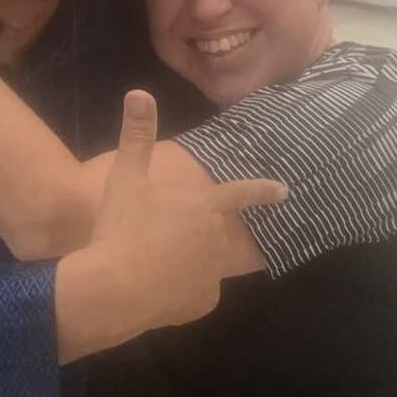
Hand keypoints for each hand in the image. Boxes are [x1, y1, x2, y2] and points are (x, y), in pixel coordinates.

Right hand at [66, 93, 286, 344]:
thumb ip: (136, 137)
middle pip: (227, 232)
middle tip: (194, 233)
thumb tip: (139, 92)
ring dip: (199, 260)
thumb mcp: (125, 178)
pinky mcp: (200, 303)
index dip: (263, 191)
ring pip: (212, 264)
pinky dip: (185, 289)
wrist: (112, 291)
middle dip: (218, 231)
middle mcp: (217, 241)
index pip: (243, 194)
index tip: (284, 191)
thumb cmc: (122, 230)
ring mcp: (211, 275)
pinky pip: (198, 293)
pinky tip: (162, 289)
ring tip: (169, 261)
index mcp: (205, 207)